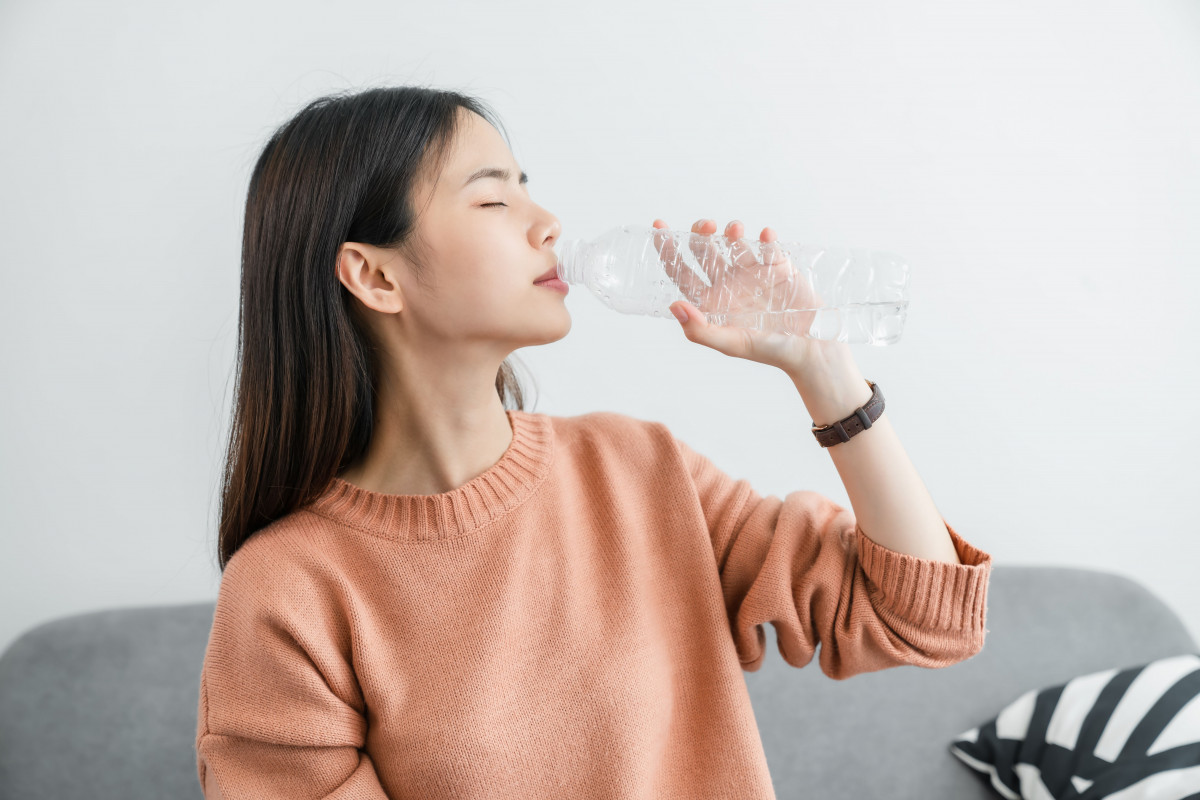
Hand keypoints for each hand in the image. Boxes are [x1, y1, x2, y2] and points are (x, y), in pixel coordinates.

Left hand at [652, 218, 846, 375]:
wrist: (811, 349)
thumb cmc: (769, 350)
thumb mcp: (730, 344)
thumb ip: (699, 329)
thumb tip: (673, 306)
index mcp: (711, 301)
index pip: (681, 271)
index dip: (668, 249)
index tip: (659, 227)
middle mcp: (728, 284)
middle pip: (704, 250)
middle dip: (701, 233)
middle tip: (706, 226)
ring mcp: (753, 273)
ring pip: (734, 242)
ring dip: (731, 230)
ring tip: (734, 228)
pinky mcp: (778, 267)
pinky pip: (768, 245)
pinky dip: (766, 237)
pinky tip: (765, 235)